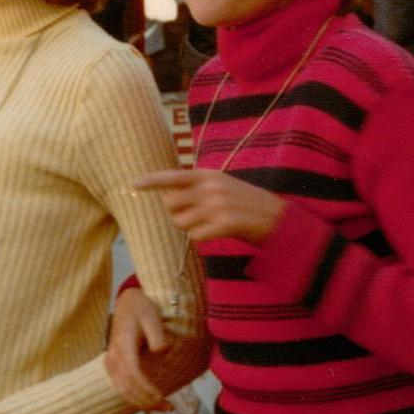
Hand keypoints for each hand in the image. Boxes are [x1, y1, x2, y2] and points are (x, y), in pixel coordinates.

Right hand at [106, 287, 170, 410]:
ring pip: (122, 389)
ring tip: (163, 407)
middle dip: (146, 402)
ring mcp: (110, 360)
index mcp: (123, 344)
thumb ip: (157, 335)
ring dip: (140, 403)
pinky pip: (120, 386)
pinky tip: (149, 401)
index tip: (162, 398)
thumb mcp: (152, 316)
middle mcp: (113, 355)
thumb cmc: (142, 309)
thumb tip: (161, 352)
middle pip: (126, 387)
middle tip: (169, 408)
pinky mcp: (112, 364)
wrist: (127, 302)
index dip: (146, 389)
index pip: (132, 373)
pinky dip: (134, 397)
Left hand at [135, 169, 285, 244]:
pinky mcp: (225, 223)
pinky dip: (203, 239)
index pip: (173, 176)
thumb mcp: (224, 187)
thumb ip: (198, 188)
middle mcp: (211, 187)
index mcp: (209, 175)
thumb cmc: (248, 205)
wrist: (281, 220)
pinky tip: (218, 234)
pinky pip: (196, 236)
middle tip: (197, 218)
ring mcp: (218, 204)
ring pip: (181, 222)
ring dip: (191, 228)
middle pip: (171, 204)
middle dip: (177, 215)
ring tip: (211, 225)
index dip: (151, 181)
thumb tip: (169, 198)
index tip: (133, 184)